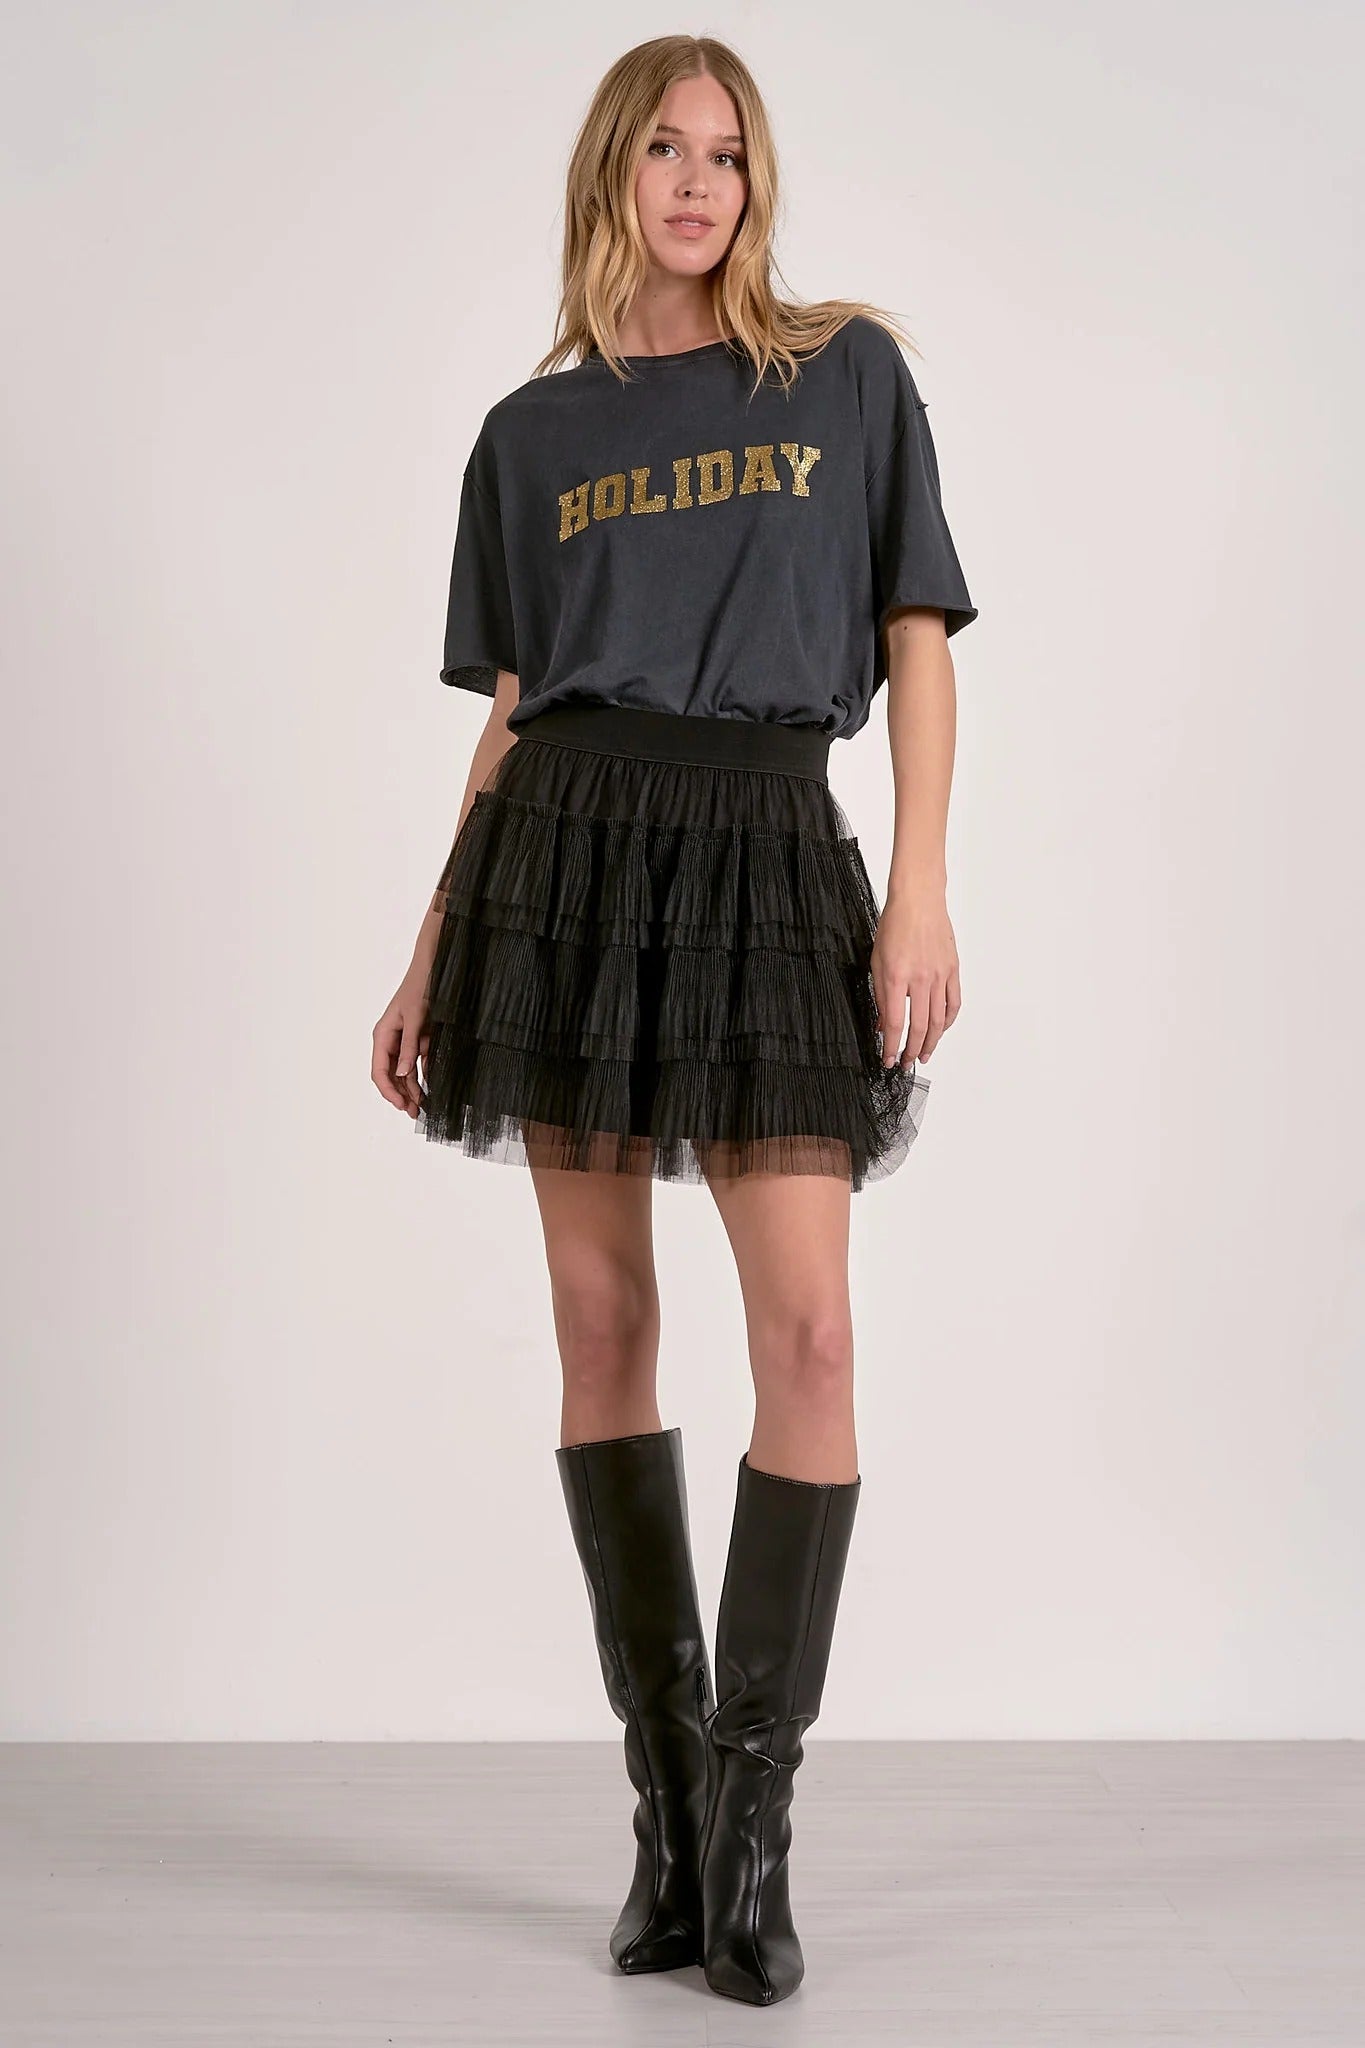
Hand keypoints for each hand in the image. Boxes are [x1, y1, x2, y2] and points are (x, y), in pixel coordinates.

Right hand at [372, 967, 431, 1118]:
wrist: (435, 967)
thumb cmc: (420, 986)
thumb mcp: (415, 1017)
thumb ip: (409, 1046)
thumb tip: (402, 1073)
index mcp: (383, 1035)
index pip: (379, 1071)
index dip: (388, 1091)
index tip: (401, 1105)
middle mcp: (391, 1040)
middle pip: (391, 1076)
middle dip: (401, 1095)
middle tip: (414, 1112)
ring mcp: (405, 1040)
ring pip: (405, 1072)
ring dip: (412, 1089)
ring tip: (422, 1106)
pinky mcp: (419, 1038)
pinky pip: (418, 1062)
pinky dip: (424, 1076)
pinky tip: (431, 1088)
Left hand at [870, 890, 960, 1069]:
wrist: (919, 901)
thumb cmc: (894, 926)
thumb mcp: (876, 961)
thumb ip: (879, 995)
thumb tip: (882, 1023)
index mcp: (897, 977)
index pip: (895, 1023)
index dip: (891, 1046)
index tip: (888, 1059)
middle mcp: (921, 979)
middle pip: (920, 1027)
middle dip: (911, 1050)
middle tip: (906, 1063)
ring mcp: (940, 975)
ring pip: (939, 1020)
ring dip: (931, 1042)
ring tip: (923, 1055)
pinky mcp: (953, 970)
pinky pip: (953, 1003)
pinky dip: (948, 1021)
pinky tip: (941, 1030)